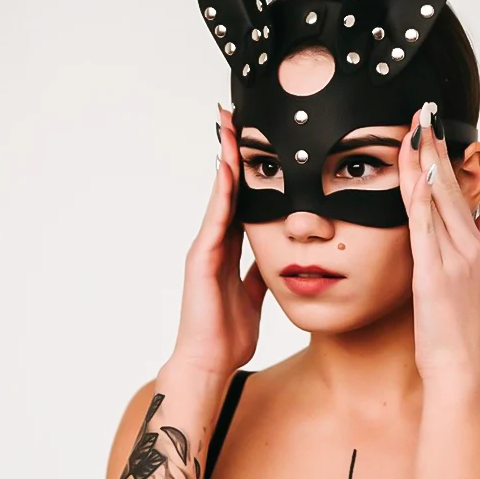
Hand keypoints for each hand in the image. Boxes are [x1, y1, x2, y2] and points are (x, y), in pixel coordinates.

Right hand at [169, 105, 267, 379]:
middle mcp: (215, 243)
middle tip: (236, 117)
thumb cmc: (229, 332)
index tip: (254, 142)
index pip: (241, 201)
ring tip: (231, 128)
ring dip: (225, 161)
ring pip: (219, 196)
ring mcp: (206, 248)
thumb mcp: (255, 294)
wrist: (210, 362)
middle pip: (226, 189)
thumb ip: (261, 271)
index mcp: (229, 250)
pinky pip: (216, 219)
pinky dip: (222, 192)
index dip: (246, 172)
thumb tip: (278, 254)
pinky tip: (228, 168)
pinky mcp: (201, 259)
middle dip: (231, 153)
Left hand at [399, 103, 479, 386]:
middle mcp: (470, 248)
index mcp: (477, 248)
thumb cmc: (459, 333)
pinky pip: (427, 229)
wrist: (462, 371)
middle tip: (425, 113)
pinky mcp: (435, 276)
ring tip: (417, 130)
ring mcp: (454, 260)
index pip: (457, 193)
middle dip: (436, 148)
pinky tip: (418, 175)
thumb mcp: (476, 284)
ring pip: (438, 201)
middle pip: (450, 188)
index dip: (446, 160)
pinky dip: (423, 199)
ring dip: (427, 163)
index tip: (433, 131)